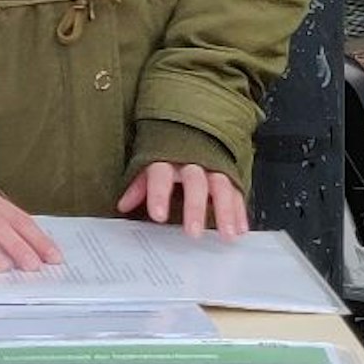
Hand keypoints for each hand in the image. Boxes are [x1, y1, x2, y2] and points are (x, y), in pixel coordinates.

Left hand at [118, 162, 248, 240]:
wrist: (194, 130)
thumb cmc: (169, 152)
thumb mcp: (149, 164)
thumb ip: (139, 185)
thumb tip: (123, 204)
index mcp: (168, 157)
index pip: (161, 174)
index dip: (159, 194)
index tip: (158, 216)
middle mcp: (193, 160)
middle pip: (195, 182)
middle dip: (195, 207)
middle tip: (194, 233)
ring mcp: (214, 166)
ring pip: (221, 186)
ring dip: (225, 211)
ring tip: (227, 234)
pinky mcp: (229, 173)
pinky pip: (236, 191)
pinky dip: (239, 210)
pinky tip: (240, 229)